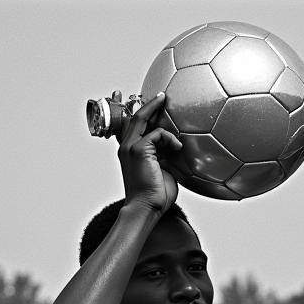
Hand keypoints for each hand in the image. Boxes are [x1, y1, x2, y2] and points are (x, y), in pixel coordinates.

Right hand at [115, 90, 180, 213]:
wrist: (147, 208)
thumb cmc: (154, 195)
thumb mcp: (160, 170)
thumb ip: (162, 155)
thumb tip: (174, 146)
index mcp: (129, 153)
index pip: (126, 127)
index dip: (129, 111)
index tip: (133, 99)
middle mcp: (126, 148)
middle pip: (133, 117)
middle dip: (146, 103)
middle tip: (160, 96)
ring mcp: (131, 148)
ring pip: (142, 118)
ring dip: (156, 109)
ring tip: (166, 104)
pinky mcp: (139, 150)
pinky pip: (157, 133)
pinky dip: (170, 138)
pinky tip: (177, 148)